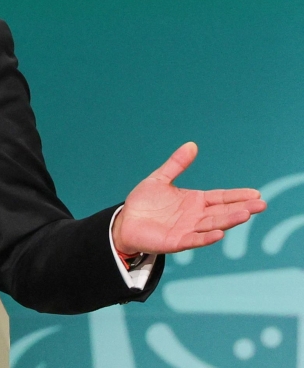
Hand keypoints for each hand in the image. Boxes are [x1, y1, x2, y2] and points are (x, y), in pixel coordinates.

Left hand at [112, 142, 266, 255]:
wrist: (125, 222)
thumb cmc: (144, 203)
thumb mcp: (160, 179)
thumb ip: (176, 164)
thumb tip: (192, 145)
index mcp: (195, 201)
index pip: (221, 198)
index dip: (237, 196)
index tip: (256, 194)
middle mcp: (195, 216)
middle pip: (222, 211)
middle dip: (241, 208)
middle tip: (261, 205)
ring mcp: (188, 229)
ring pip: (212, 224)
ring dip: (228, 221)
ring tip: (245, 215)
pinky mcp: (176, 242)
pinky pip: (194, 239)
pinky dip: (207, 237)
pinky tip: (219, 233)